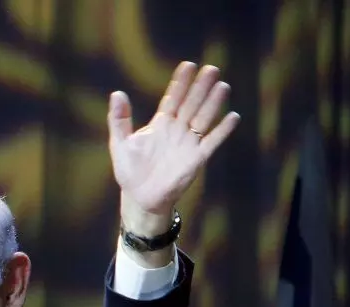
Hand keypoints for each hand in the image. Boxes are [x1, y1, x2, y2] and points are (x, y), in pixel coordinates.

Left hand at [108, 62, 239, 235]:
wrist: (140, 198)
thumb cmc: (129, 171)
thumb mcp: (119, 144)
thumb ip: (119, 119)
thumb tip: (116, 93)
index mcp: (160, 123)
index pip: (173, 98)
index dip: (181, 82)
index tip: (189, 65)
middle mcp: (177, 129)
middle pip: (192, 103)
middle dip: (201, 87)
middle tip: (212, 69)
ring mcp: (188, 143)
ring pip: (204, 118)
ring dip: (213, 103)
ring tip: (222, 86)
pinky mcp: (196, 159)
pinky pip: (212, 142)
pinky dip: (223, 131)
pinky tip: (233, 117)